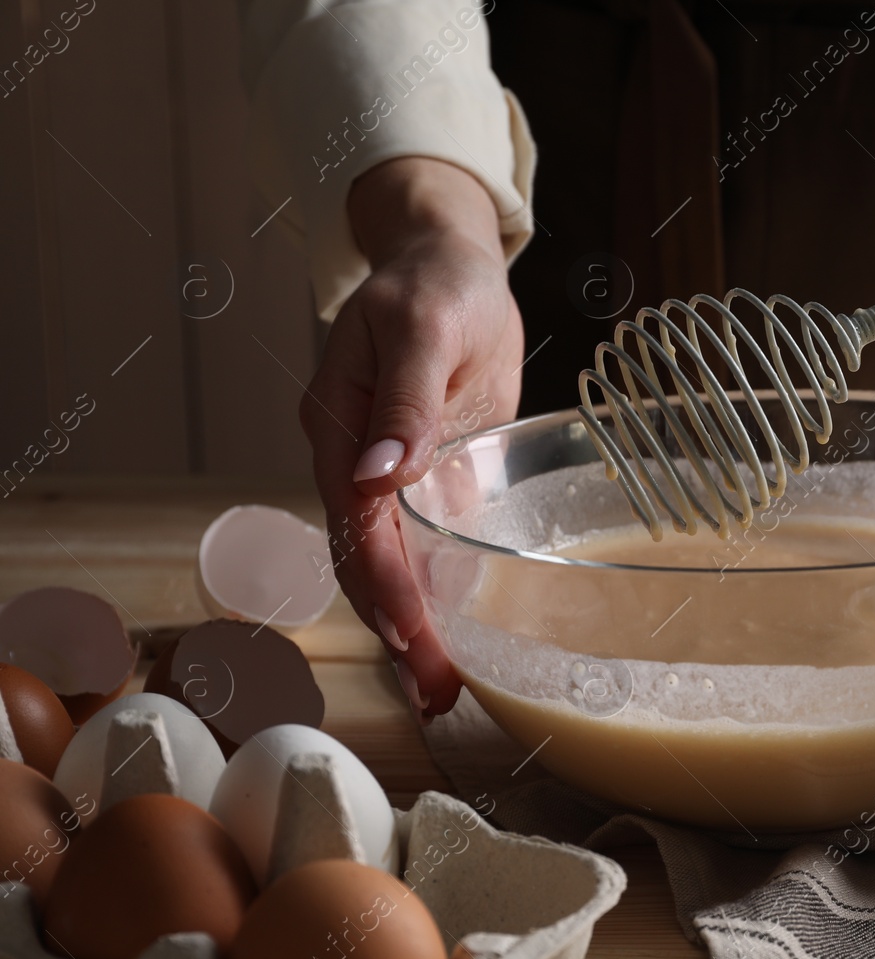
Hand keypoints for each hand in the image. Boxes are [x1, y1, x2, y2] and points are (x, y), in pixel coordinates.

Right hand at [302, 157, 520, 721]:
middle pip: (362, 561)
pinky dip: (432, 597)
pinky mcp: (423, 479)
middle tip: (436, 694)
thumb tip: (376, 475)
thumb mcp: (424, 327)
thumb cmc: (437, 286)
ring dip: (410, 628)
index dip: (385, 589)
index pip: (356, 528)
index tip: (416, 642)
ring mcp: (386, 477)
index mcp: (338, 429)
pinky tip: (452, 640)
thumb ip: (404, 401)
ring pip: (386, 565)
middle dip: (396, 631)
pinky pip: (419, 547)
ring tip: (441, 690)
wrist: (445, 264)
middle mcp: (352, 464)